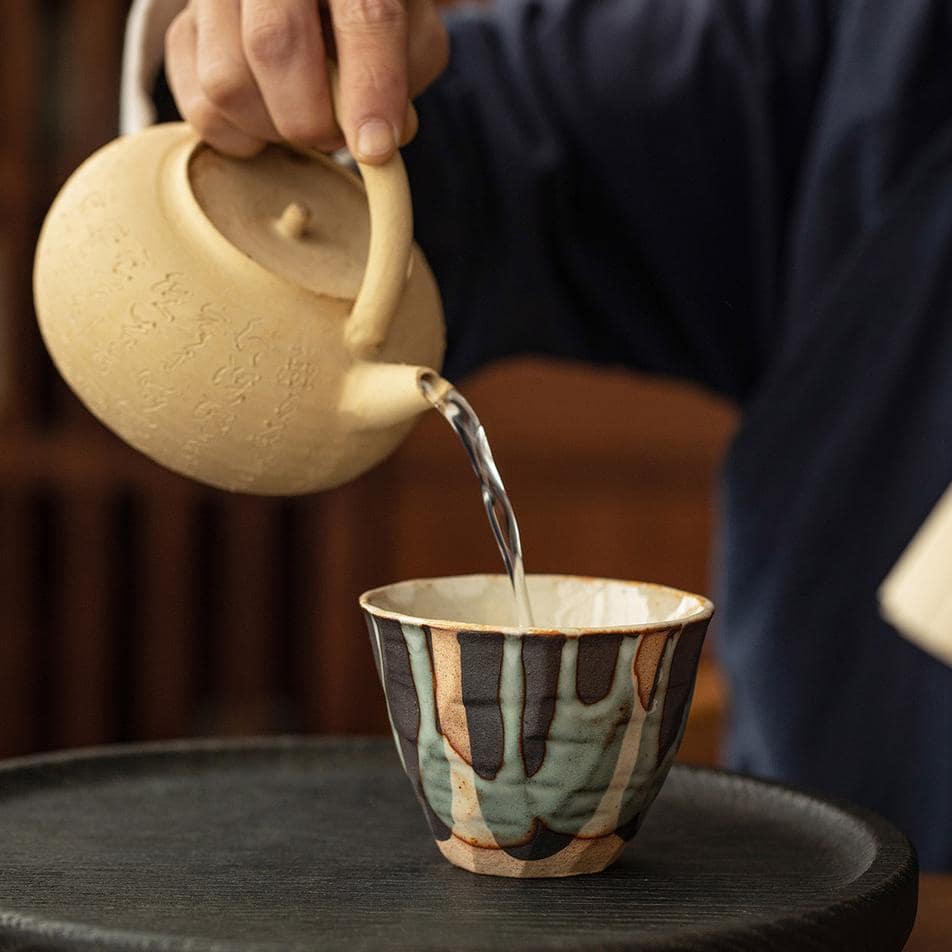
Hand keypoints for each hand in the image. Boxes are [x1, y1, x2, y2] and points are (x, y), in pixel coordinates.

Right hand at [165, 0, 447, 161]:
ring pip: (226, 82)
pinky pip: (199, 106)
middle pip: (274, 45)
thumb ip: (407, 72)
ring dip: (273, 130)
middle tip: (335, 136)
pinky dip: (239, 136)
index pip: (362, 14)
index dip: (371, 86)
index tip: (374, 147)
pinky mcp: (182, 28)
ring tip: (303, 119)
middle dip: (311, 118)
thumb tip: (374, 137)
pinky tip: (268, 120)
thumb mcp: (410, 30)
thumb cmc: (367, 13)